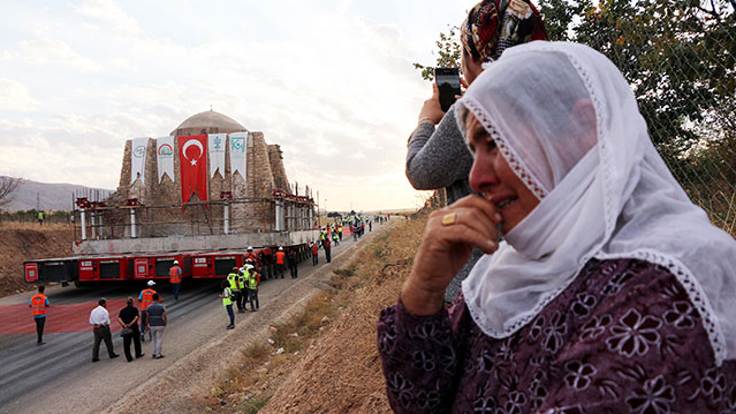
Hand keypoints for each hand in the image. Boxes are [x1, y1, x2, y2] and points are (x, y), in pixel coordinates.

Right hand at [401, 195, 500, 314]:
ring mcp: (435, 223)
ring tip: (492, 246)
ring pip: (469, 218)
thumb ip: (475, 228)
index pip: (471, 200)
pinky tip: (487, 249)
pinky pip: (463, 232)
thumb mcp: (465, 240)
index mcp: (447, 212)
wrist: (429, 280)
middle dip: (489, 224)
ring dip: (486, 232)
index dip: (488, 207)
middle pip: (472, 209)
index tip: (499, 220)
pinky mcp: (435, 235)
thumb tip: (495, 219)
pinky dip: (479, 239)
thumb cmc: (446, 262)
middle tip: (496, 240)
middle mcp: (439, 214)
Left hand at [417, 83, 444, 125]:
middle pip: (434, 101)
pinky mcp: (421, 111)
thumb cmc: (435, 118)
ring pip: (430, 106)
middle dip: (437, 105)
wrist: (425, 123)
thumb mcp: (444, 114)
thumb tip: (452, 109)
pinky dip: (429, 113)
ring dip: (433, 110)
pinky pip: (426, 111)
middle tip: (439, 111)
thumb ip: (448, 111)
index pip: (436, 91)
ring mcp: (424, 106)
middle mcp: (428, 101)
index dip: (436, 86)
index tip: (434, 82)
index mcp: (434, 100)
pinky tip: (431, 118)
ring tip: (435, 116)